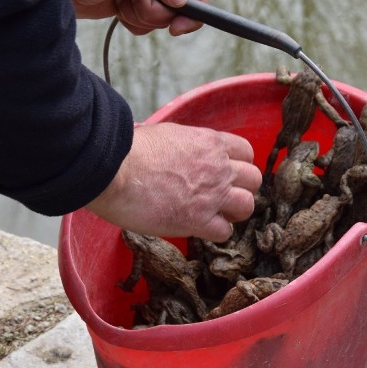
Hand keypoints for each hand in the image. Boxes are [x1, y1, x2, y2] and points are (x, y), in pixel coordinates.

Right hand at [85, 123, 262, 241]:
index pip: (246, 152)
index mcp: (210, 142)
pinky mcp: (198, 220)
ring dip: (234, 212)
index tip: (225, 173)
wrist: (112, 169)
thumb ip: (182, 144)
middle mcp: (218, 167)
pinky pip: (224, 232)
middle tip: (222, 196)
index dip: (238, 165)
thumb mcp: (164, 135)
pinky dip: (215, 233)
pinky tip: (199, 229)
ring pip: (247, 206)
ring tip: (215, 215)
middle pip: (254, 179)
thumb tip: (173, 148)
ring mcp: (212, 195)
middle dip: (241, 188)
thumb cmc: (128, 150)